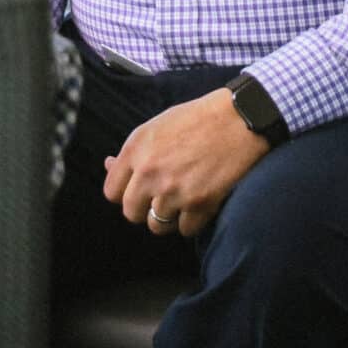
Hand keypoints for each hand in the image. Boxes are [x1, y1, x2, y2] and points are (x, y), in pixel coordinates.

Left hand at [102, 87, 271, 237]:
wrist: (240, 119)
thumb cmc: (199, 118)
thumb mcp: (157, 125)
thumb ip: (133, 150)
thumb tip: (108, 165)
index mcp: (136, 149)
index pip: (111, 192)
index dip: (125, 193)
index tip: (138, 191)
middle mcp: (149, 172)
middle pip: (131, 213)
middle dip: (145, 208)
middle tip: (161, 197)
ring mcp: (173, 191)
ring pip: (157, 225)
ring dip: (168, 217)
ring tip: (182, 200)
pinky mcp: (199, 204)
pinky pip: (185, 230)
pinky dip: (193, 221)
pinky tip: (200, 203)